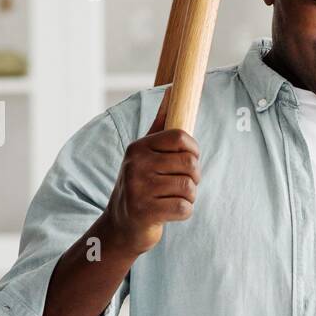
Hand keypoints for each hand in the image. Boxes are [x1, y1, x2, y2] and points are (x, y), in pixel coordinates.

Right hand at [104, 88, 201, 254]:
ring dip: (189, 197)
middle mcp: (136, 165)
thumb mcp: (146, 152)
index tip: (187, 160)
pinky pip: (184, 208)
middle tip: (182, 184)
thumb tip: (172, 90)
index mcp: (139, 147)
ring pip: (189, 188)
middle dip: (194, 178)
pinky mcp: (145, 212)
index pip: (181, 138)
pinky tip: (170, 212)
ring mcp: (139, 188)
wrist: (121, 224)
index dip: (193, 151)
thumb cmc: (141, 184)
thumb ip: (160, 124)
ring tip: (173, 198)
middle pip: (190, 164)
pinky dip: (184, 213)